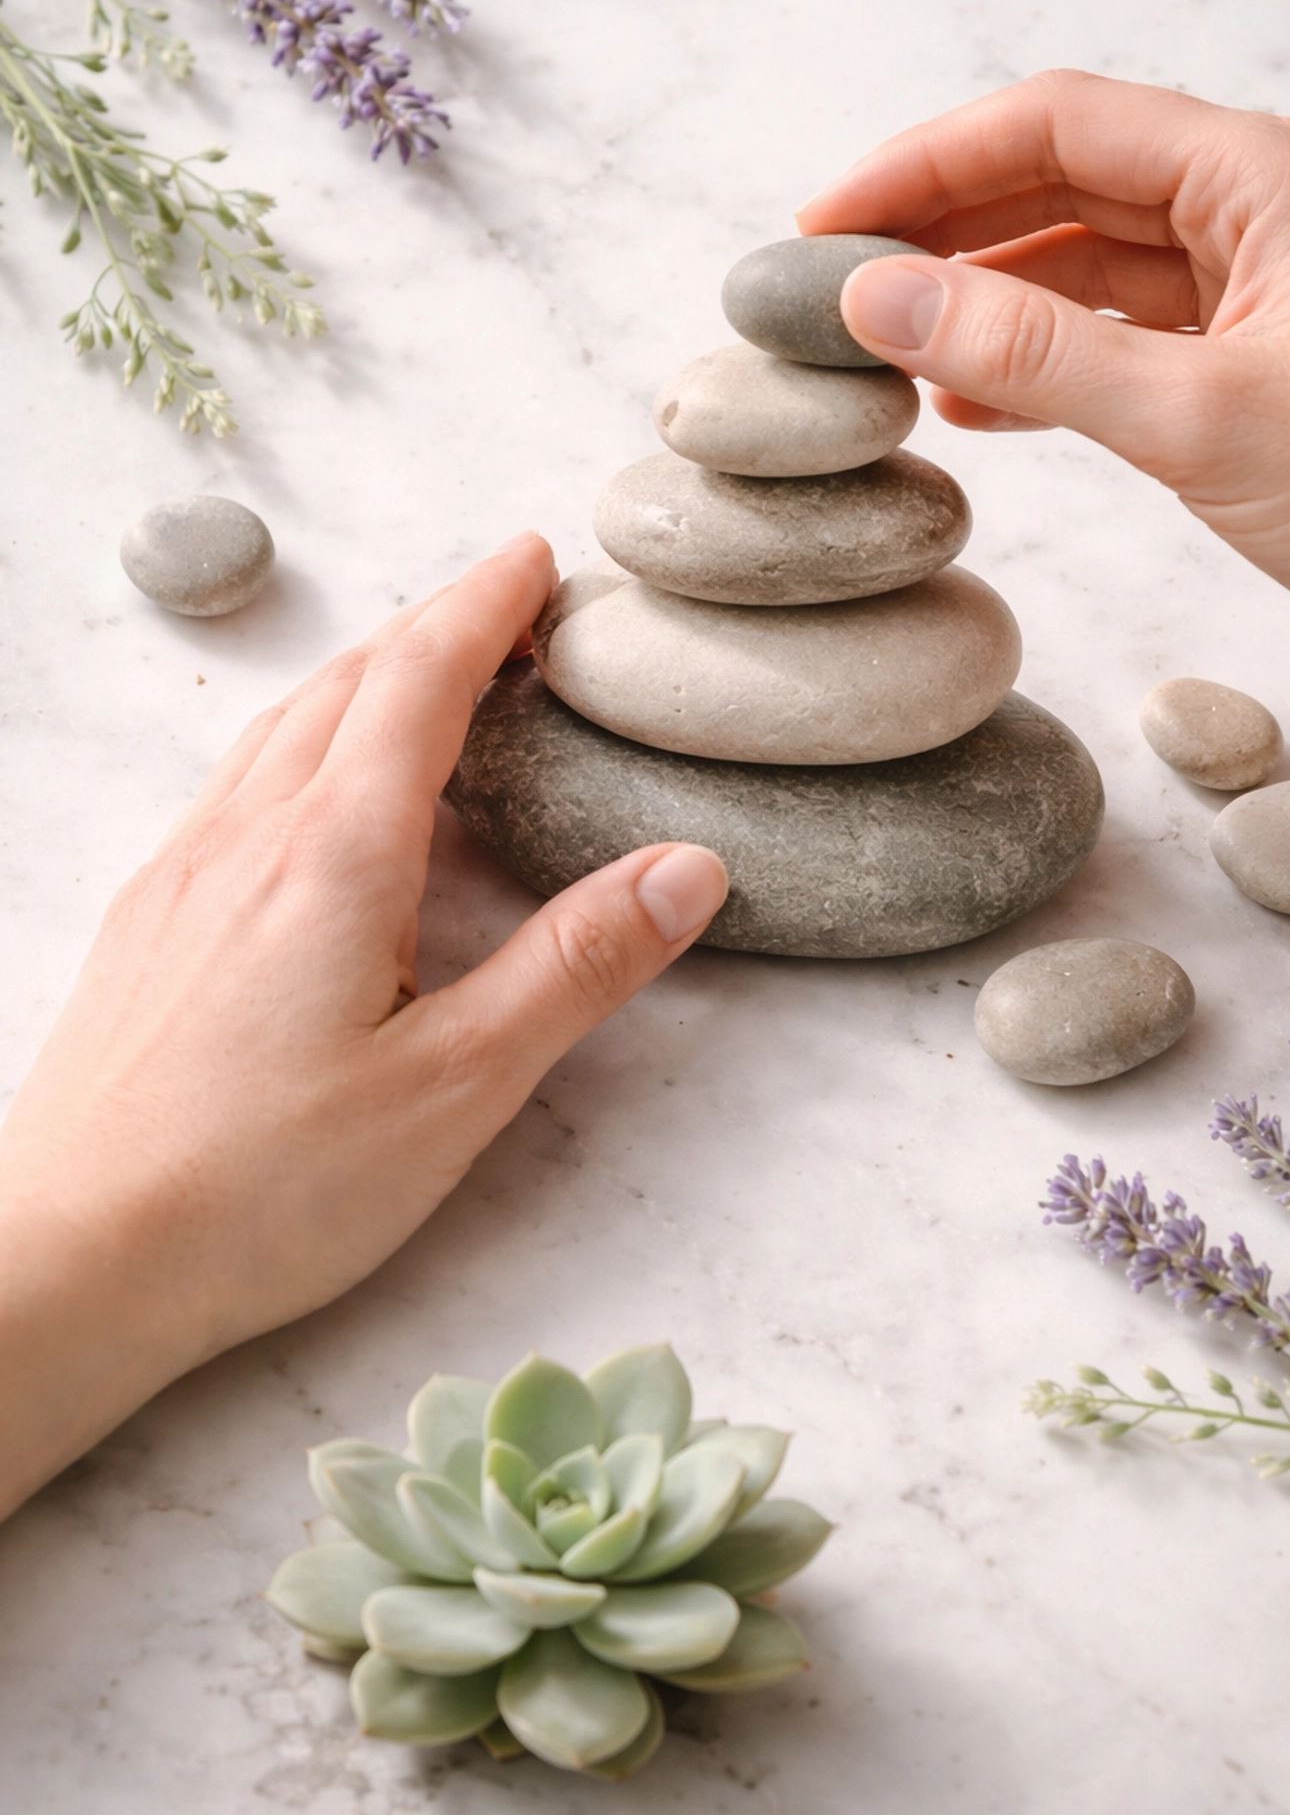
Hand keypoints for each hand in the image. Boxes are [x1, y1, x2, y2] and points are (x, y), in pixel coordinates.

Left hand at [0, 535, 727, 1518]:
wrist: (73, 1255)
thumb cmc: (262, 1185)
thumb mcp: (458, 1084)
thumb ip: (576, 966)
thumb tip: (690, 868)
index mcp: (336, 852)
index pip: (421, 680)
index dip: (484, 605)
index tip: (533, 558)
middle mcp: (250, 834)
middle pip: (350, 683)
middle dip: (434, 625)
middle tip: (507, 606)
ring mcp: (187, 871)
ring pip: (284, 725)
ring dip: (365, 676)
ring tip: (426, 676)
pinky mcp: (152, 920)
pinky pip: (238, 780)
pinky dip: (305, 738)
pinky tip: (316, 793)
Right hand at [798, 69, 1289, 744]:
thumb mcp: (1198, 421)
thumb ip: (1030, 352)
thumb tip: (878, 297)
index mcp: (1267, 178)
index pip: (1059, 122)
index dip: (927, 164)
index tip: (823, 225)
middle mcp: (1263, 217)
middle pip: (1065, 181)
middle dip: (944, 228)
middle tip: (830, 286)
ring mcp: (1261, 298)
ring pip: (1086, 267)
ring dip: (984, 300)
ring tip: (880, 350)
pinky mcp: (1257, 378)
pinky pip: (1119, 342)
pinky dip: (1039, 365)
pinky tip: (969, 405)